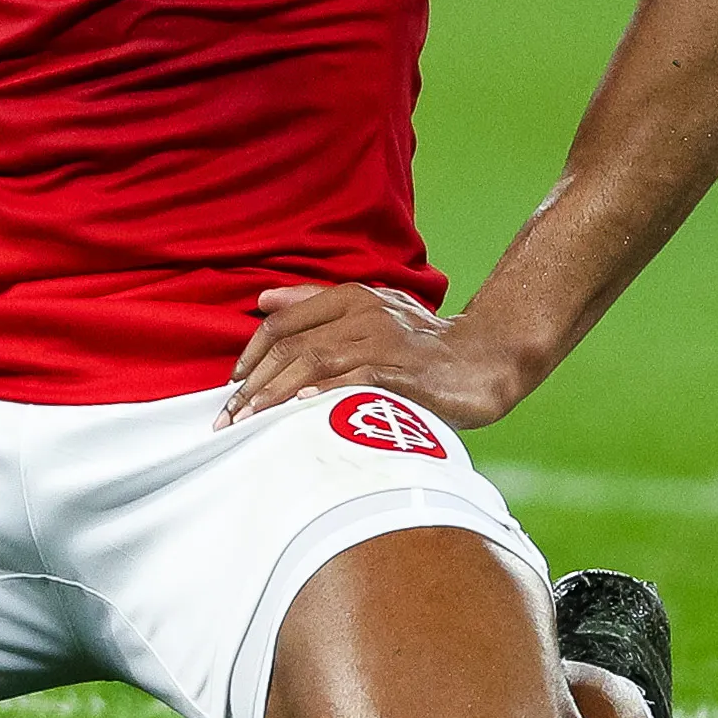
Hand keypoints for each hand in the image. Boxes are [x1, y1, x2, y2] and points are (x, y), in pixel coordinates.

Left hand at [217, 283, 526, 430]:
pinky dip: (321, 395)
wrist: (487, 359)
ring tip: (250, 421)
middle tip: (230, 417)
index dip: (252, 355)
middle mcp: (362, 312)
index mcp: (350, 296)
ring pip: (312, 362)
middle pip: (291, 346)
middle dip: (254, 384)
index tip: (233, 386)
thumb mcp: (370, 311)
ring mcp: (382, 340)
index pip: (283, 323)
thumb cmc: (421, 343)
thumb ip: (315, 304)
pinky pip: (351, 381)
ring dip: (274, 395)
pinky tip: (297, 411)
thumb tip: (263, 300)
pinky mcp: (401, 371)